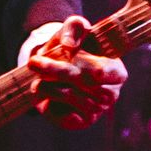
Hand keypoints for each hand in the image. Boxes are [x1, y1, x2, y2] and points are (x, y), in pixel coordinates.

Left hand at [25, 15, 127, 129]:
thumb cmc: (73, 46)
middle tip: (33, 62)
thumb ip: (74, 28)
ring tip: (37, 78)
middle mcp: (111, 94)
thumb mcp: (73, 29)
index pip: (99, 72)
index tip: (61, 50)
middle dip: (55, 71)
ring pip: (69, 97)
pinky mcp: (81, 122)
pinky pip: (62, 115)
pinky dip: (48, 102)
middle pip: (81, 83)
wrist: (59, 68)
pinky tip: (42, 91)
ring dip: (49, 86)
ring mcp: (98, 110)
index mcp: (117, 72)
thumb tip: (69, 45)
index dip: (78, 62)